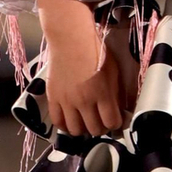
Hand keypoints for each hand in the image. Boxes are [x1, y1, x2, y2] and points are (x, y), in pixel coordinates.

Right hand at [36, 0, 135, 136]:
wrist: (71, 40)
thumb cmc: (95, 51)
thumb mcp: (114, 71)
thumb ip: (115, 93)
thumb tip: (119, 109)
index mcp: (103, 93)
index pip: (112, 122)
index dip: (116, 124)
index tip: (115, 120)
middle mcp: (84, 101)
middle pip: (94, 129)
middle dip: (101, 128)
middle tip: (101, 121)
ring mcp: (67, 101)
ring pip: (75, 130)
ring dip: (83, 129)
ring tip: (85, 121)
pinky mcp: (53, 98)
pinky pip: (57, 122)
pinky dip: (65, 125)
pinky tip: (70, 121)